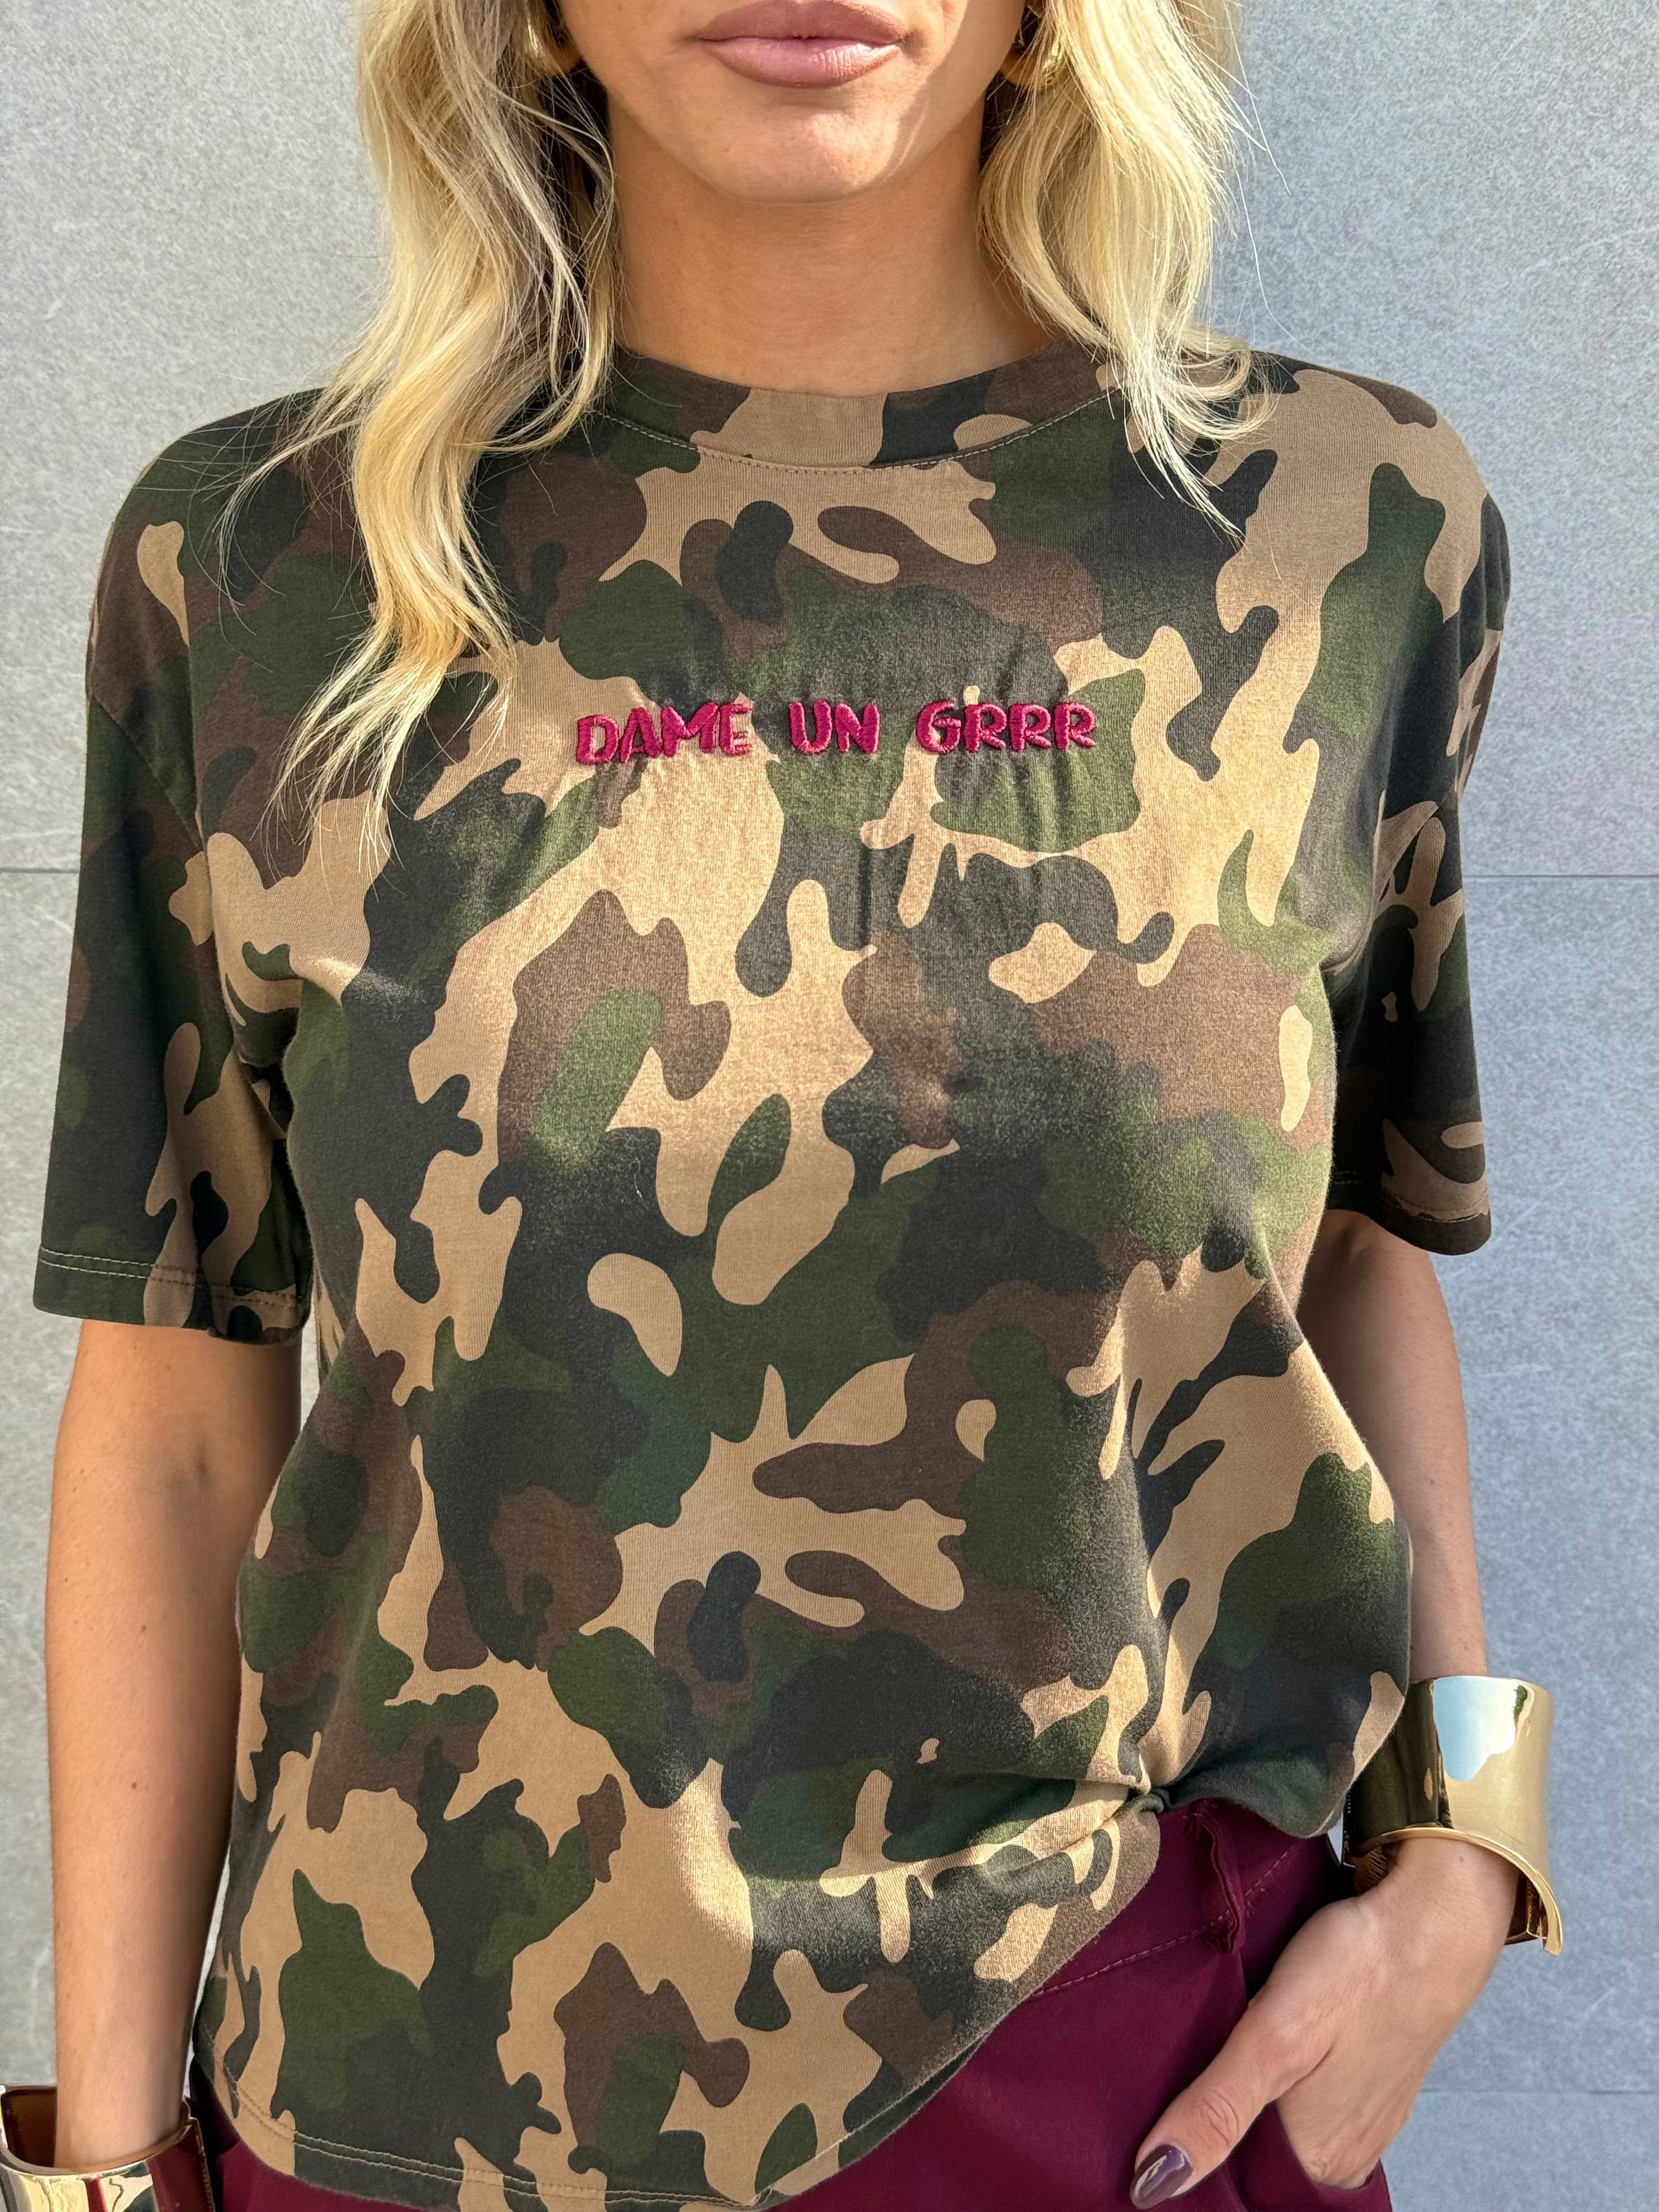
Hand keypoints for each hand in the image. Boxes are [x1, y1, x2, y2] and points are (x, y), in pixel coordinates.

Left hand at [1128, 1837, 1518, 2203]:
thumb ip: (1217, 2110)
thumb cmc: (1354, 1970)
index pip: (1234, 2186)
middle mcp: (1344, 2154)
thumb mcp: (1272, 2037)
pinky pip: (1311, 2101)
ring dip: (1246, 2102)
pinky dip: (1280, 2082)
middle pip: (1258, 2159)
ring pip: (1283, 2128)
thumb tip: (1154, 2182)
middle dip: (1216, 2128)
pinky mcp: (1371, 2080)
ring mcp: (1363, 2117)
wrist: (1431, 1920)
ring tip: (1205, 2059)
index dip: (1191, 2156)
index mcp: (1317, 2160)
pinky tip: (1258, 2045)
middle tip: (1175, 2076)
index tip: (1153, 2120)